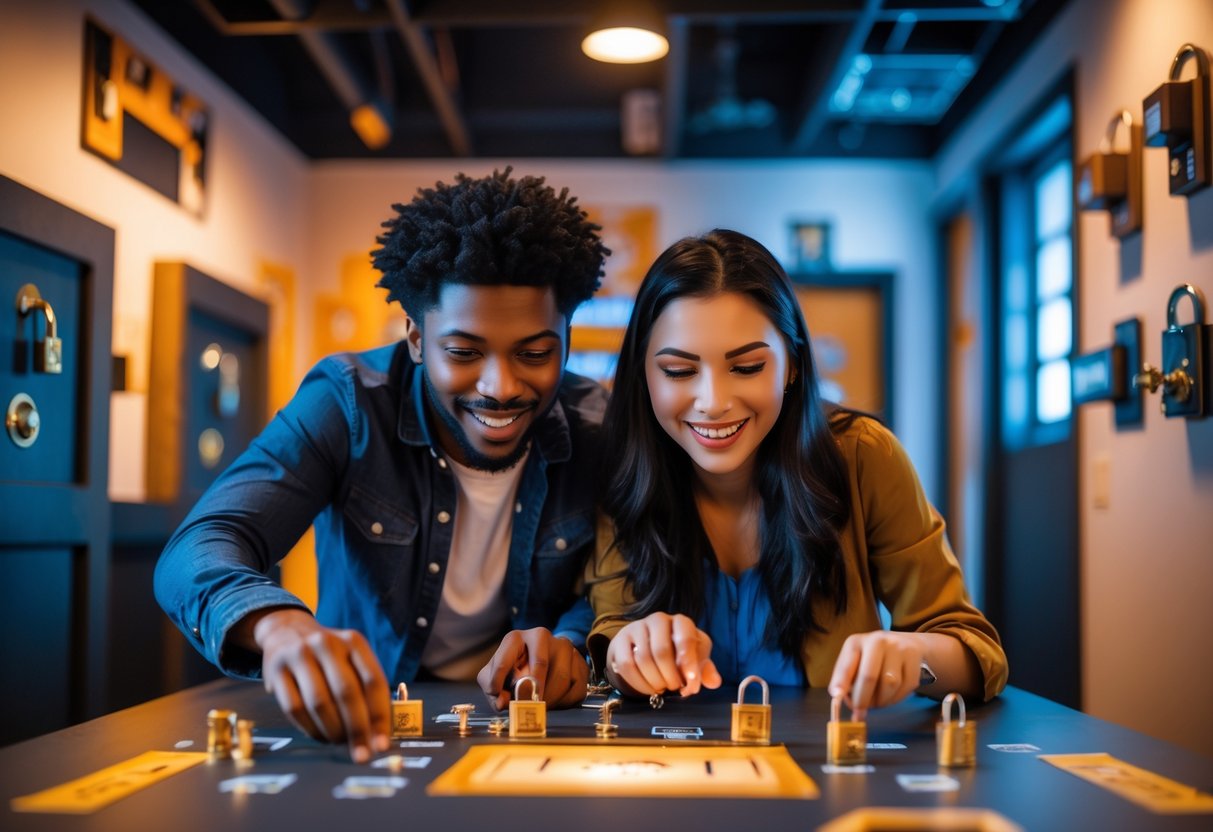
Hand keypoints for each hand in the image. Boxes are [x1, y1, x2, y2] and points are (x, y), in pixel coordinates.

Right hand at [249, 608, 390, 761]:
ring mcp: (299, 655)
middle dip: (357, 729)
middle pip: (347, 693)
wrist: (287, 631)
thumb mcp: (351, 657)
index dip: (380, 716)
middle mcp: (327, 644)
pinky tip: (320, 736)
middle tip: (362, 754)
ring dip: (333, 731)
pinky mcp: (276, 670)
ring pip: (319, 702)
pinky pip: (294, 708)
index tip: (382, 744)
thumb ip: (366, 688)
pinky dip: (310, 728)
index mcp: (353, 641)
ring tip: (340, 743)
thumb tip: (380, 733)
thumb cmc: (328, 655)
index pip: (373, 681)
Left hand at [477, 627, 589, 710]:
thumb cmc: (512, 671)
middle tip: (526, 706)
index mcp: (515, 638)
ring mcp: (564, 647)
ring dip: (550, 699)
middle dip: (533, 690)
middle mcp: (541, 636)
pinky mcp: (580, 663)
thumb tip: (502, 703)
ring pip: (562, 677)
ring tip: (540, 707)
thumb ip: (492, 688)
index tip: (496, 694)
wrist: (539, 663)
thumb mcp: (494, 677)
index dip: (498, 679)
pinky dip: (565, 702)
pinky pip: (576, 687)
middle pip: (541, 663)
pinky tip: (555, 703)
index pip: (505, 658)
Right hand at [605, 613, 721, 697]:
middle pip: (661, 651)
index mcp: (680, 622)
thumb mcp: (693, 659)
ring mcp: (636, 628)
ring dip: (655, 681)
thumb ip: (704, 670)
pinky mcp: (620, 641)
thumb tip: (714, 682)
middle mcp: (658, 620)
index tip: (690, 683)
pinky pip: (626, 665)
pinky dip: (639, 683)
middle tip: (675, 688)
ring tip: (662, 688)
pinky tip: (647, 689)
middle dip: (670, 676)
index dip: (688, 662)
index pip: (685, 638)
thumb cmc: (675, 652)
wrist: (644, 645)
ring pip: (643, 659)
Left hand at [827, 630, 925, 720]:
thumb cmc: (874, 658)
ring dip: (882, 701)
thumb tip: (838, 699)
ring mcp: (898, 647)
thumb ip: (846, 679)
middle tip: (860, 713)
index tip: (837, 697)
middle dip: (863, 700)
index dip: (841, 682)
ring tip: (877, 702)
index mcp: (856, 642)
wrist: (907, 644)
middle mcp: (877, 641)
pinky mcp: (914, 657)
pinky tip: (890, 696)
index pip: (847, 664)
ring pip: (890, 684)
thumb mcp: (856, 661)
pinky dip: (896, 698)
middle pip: (869, 677)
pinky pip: (906, 686)